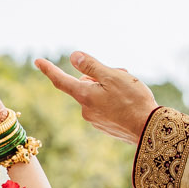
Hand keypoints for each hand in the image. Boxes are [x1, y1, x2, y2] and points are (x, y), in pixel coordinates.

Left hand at [35, 51, 158, 145]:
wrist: (150, 130)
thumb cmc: (133, 100)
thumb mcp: (112, 76)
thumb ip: (91, 66)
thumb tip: (73, 57)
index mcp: (84, 96)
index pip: (61, 80)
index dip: (49, 69)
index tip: (37, 61)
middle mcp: (86, 110)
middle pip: (86, 85)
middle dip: (100, 77)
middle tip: (123, 74)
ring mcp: (96, 121)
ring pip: (98, 95)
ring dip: (110, 88)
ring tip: (131, 91)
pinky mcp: (106, 127)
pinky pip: (106, 107)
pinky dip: (115, 101)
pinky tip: (131, 103)